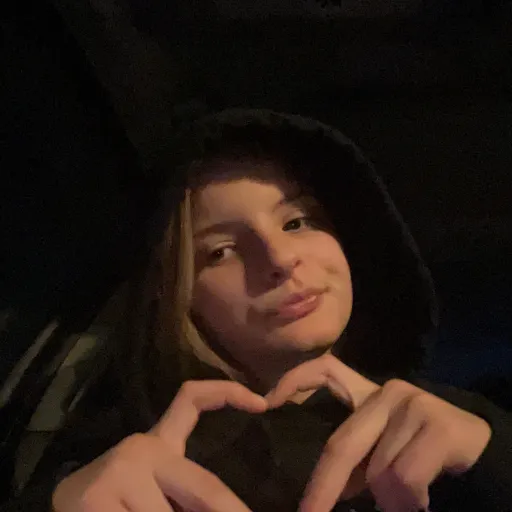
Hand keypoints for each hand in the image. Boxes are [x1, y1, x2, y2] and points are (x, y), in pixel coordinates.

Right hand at [52, 381, 266, 511]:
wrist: (58, 511)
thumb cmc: (114, 504)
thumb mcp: (157, 492)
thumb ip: (190, 492)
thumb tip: (236, 507)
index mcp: (158, 446)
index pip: (191, 400)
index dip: (228, 393)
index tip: (263, 405)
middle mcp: (141, 449)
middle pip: (205, 488)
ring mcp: (118, 472)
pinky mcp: (95, 499)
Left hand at [265, 354, 491, 511]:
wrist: (484, 458)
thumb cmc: (428, 456)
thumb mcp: (383, 454)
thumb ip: (356, 460)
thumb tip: (321, 491)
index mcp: (370, 396)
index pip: (325, 370)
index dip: (293, 381)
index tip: (266, 402)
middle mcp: (388, 392)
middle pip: (342, 444)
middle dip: (323, 489)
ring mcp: (413, 404)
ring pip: (378, 473)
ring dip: (389, 502)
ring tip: (407, 503)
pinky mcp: (438, 424)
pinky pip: (404, 480)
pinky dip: (409, 502)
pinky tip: (424, 500)